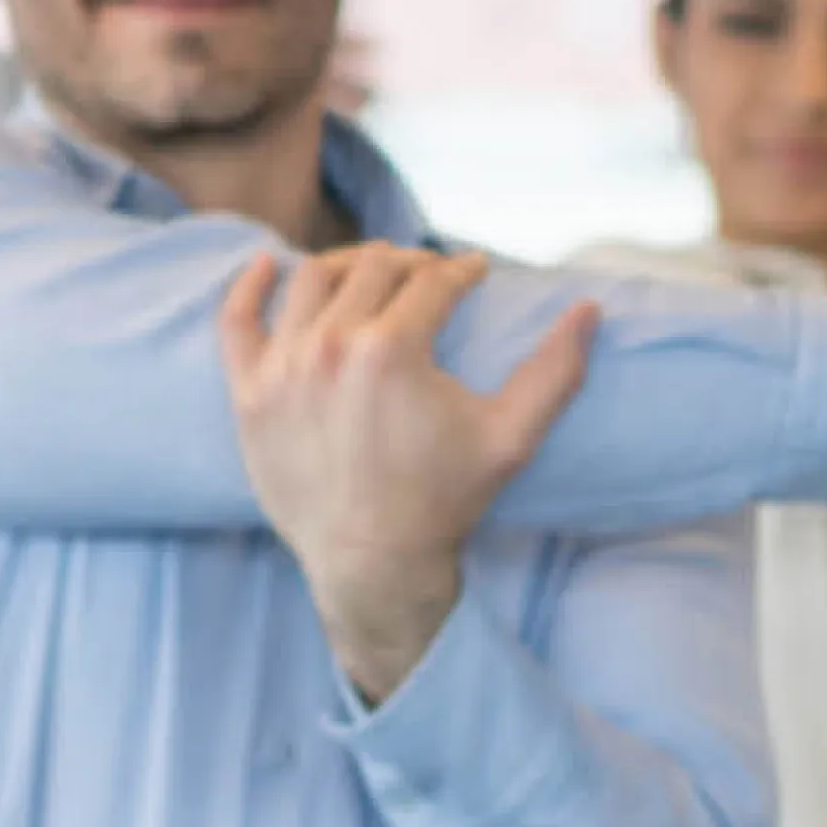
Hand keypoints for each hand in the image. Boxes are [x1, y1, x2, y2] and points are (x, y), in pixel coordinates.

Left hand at [219, 247, 598, 702]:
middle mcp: (328, 347)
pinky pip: (236, 322)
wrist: (371, 563)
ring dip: (346, 265)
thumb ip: (555, 370)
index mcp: (391, 349)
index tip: (474, 271)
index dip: (461, 270)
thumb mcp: (511, 436)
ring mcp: (281, 368)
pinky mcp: (248, 393)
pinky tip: (266, 264)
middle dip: (410, 264)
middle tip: (428, 274)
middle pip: (371, 271)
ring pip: (310, 282)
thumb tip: (590, 308)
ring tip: (370, 270)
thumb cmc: (444, 499)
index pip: (432, 282)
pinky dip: (249, 287)